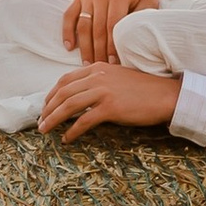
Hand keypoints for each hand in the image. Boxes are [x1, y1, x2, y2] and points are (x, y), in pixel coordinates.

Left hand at [38, 63, 180, 143]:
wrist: (165, 95)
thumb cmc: (143, 90)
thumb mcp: (117, 78)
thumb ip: (99, 81)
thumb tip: (81, 95)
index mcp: (97, 68)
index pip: (65, 79)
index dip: (51, 94)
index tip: (45, 106)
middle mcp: (97, 76)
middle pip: (63, 92)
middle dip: (48, 108)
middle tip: (41, 122)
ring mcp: (103, 91)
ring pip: (69, 105)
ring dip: (54, 119)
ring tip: (45, 130)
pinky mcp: (110, 107)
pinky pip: (84, 120)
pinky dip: (72, 130)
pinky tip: (67, 138)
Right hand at [60, 0, 164, 59]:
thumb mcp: (150, 2)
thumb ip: (140, 19)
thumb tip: (130, 42)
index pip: (112, 25)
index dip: (112, 46)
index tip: (114, 63)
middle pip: (96, 28)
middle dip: (98, 50)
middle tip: (100, 68)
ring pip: (83, 24)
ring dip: (84, 46)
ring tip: (87, 64)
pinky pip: (69, 15)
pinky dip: (67, 31)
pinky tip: (69, 47)